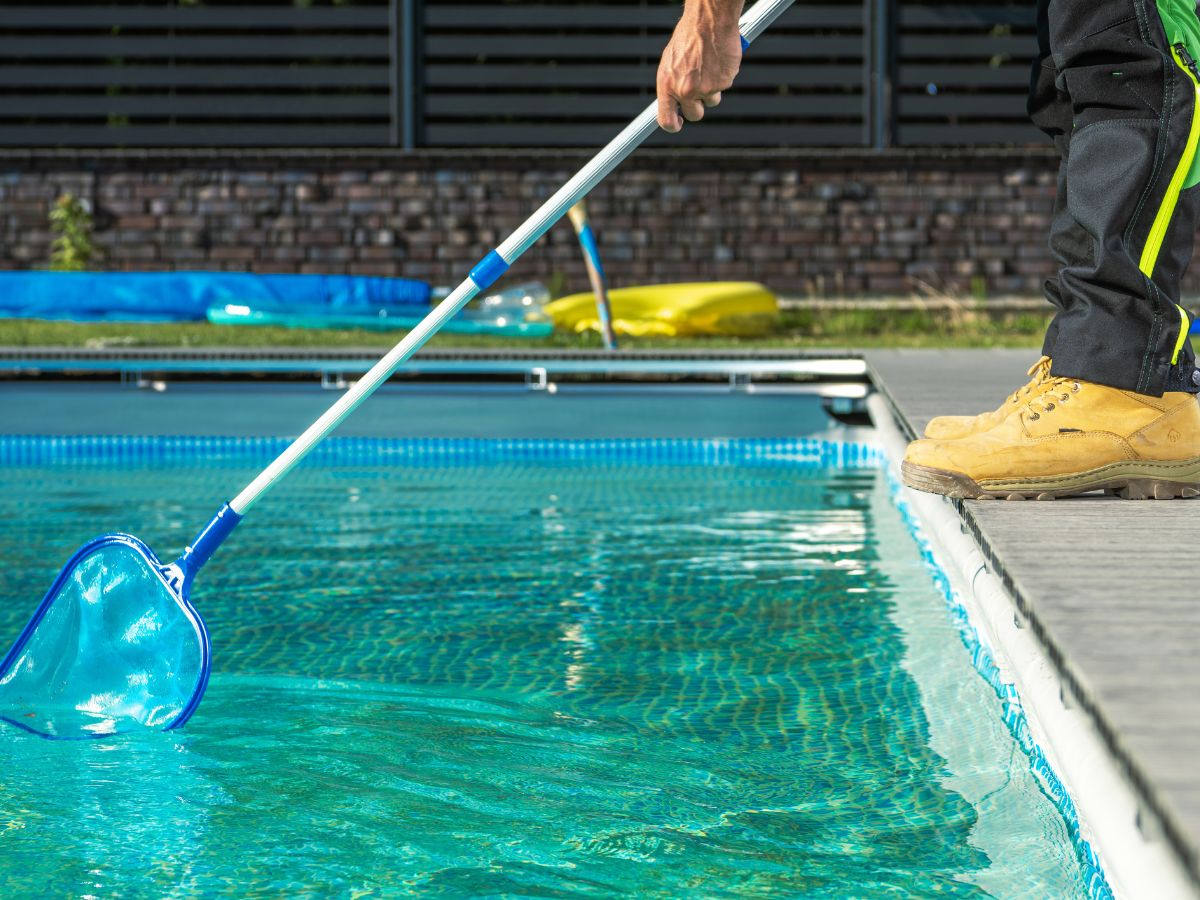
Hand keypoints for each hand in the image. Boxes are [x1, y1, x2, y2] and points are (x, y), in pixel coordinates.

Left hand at [656, 2, 743, 132]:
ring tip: (709, 66)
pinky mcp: (723, 83)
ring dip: (712, 89)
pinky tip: (718, 60)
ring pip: (711, 101)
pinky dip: (723, 76)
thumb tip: (672, 104)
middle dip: (697, 106)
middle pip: (694, 115)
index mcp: (667, 85)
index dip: (673, 125)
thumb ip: (672, 84)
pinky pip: (724, 87)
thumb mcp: (671, 62)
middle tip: (699, 89)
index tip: (678, 123)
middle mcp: (685, 91)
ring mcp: (705, 89)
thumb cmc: (689, 37)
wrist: (708, 21)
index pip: (666, 120)